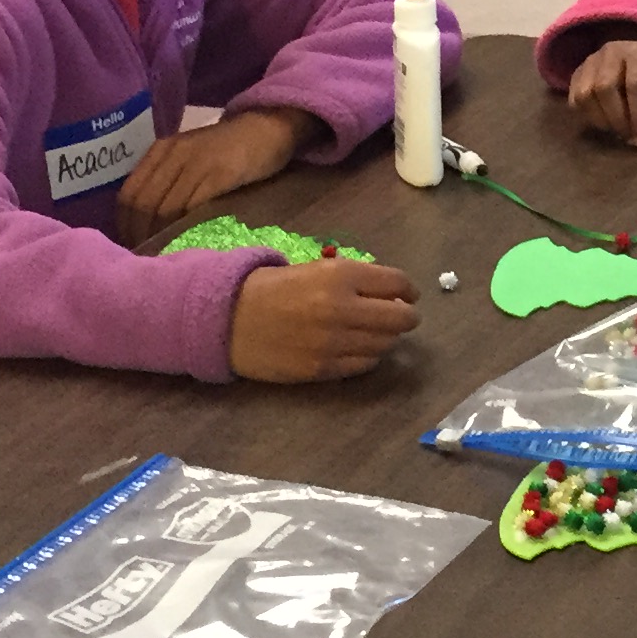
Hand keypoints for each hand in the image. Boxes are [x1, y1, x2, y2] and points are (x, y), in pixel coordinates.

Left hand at [116, 107, 321, 244]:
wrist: (267, 128)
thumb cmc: (228, 149)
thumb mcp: (190, 158)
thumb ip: (169, 181)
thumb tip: (147, 223)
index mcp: (161, 151)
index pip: (128, 195)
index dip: (126, 226)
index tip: (134, 246)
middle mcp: (172, 154)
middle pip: (142, 204)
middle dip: (141, 235)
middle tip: (148, 258)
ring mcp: (196, 162)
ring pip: (164, 208)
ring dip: (161, 236)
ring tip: (165, 256)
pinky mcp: (220, 173)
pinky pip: (192, 207)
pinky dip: (185, 228)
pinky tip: (188, 242)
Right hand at [229, 254, 419, 383]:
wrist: (227, 318)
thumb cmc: (270, 287)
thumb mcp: (313, 268)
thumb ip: (351, 278)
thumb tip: (389, 290)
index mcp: (340, 275)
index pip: (396, 283)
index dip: (409, 289)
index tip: (409, 294)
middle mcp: (342, 308)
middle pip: (400, 318)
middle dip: (407, 316)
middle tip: (403, 315)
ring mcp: (333, 343)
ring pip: (385, 344)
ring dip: (388, 338)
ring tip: (378, 332)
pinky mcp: (323, 369)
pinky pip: (364, 365)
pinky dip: (369, 356)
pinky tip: (360, 348)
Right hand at [567, 37, 636, 149]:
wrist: (634, 57)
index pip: (636, 84)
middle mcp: (610, 53)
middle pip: (604, 88)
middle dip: (618, 119)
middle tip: (629, 137)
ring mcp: (589, 62)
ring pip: (585, 95)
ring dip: (601, 120)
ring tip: (617, 129)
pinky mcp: (576, 74)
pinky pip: (574, 100)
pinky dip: (588, 117)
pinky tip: (604, 121)